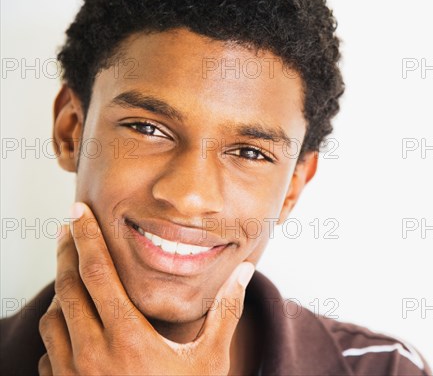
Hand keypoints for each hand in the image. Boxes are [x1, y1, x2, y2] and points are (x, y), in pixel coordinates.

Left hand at [38, 202, 254, 375]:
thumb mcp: (211, 358)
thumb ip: (226, 311)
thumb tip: (245, 271)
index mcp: (127, 337)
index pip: (98, 274)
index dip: (87, 238)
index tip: (79, 212)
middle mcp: (91, 353)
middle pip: (67, 287)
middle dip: (67, 252)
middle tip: (71, 229)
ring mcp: (73, 375)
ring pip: (52, 318)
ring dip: (62, 292)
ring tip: (77, 277)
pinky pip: (49, 350)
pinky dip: (58, 330)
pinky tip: (76, 326)